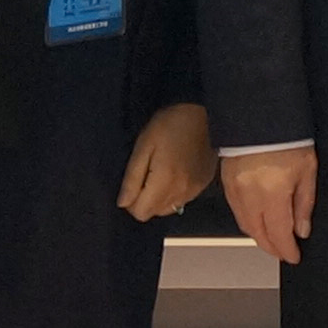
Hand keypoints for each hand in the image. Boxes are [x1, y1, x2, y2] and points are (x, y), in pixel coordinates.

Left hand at [121, 104, 216, 220]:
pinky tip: (176, 170)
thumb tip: (123, 203)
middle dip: (145, 199)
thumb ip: (132, 178)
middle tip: (146, 173)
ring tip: (161, 171)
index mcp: (165, 183)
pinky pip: (183, 199)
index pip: (141, 213)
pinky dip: (175, 191)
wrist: (205, 114)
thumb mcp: (143, 146)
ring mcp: (195, 190)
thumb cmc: (170, 124)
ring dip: (160, 197)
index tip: (133, 182)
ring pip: (169, 208)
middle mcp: (182, 193)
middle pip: (155, 213)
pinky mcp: (203, 184)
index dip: (131, 201)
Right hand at [223, 147, 317, 263]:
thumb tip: (301, 230)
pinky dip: (247, 221)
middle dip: (272, 247)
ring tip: (271, 240)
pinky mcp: (226, 181)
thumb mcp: (307, 170)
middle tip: (283, 252)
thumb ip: (303, 203)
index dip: (286, 250)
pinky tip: (257, 221)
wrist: (260, 112)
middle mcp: (250, 196)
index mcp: (272, 194)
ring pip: (245, 225)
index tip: (294, 257)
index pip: (278, 234)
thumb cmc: (288, 136)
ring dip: (258, 236)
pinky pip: (236, 211)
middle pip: (258, 234)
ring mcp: (234, 189)